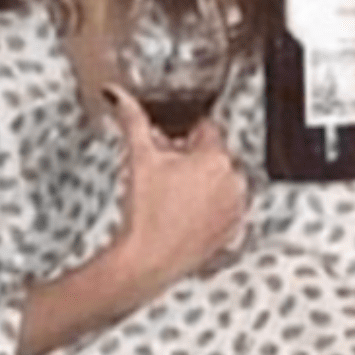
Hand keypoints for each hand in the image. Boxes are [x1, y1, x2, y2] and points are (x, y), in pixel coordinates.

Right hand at [106, 86, 247, 295]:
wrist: (148, 259)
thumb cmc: (146, 212)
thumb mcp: (139, 158)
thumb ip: (132, 120)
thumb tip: (118, 95)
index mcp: (217, 157)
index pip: (205, 128)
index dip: (182, 136)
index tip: (168, 148)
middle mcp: (235, 180)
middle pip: (214, 154)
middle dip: (192, 159)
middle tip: (166, 175)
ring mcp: (236, 206)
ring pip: (220, 180)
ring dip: (202, 182)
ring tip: (174, 197)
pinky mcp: (233, 229)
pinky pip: (224, 206)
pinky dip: (209, 206)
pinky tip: (185, 214)